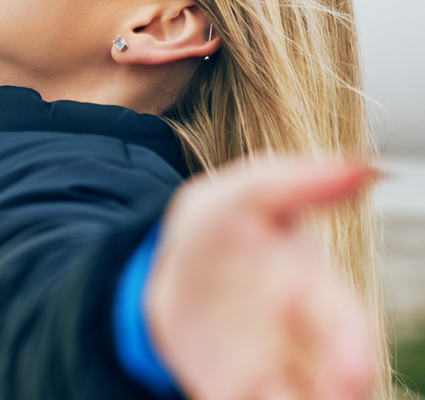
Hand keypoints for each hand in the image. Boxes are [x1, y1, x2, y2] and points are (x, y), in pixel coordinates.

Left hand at [145, 158, 379, 399]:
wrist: (175, 263)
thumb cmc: (225, 223)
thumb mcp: (245, 194)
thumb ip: (298, 181)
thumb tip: (369, 167)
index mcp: (315, 294)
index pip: (347, 329)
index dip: (352, 355)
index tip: (348, 378)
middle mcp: (302, 346)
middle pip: (331, 388)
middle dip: (333, 392)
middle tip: (327, 396)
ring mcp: (267, 375)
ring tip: (258, 392)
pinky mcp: (226, 394)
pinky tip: (220, 391)